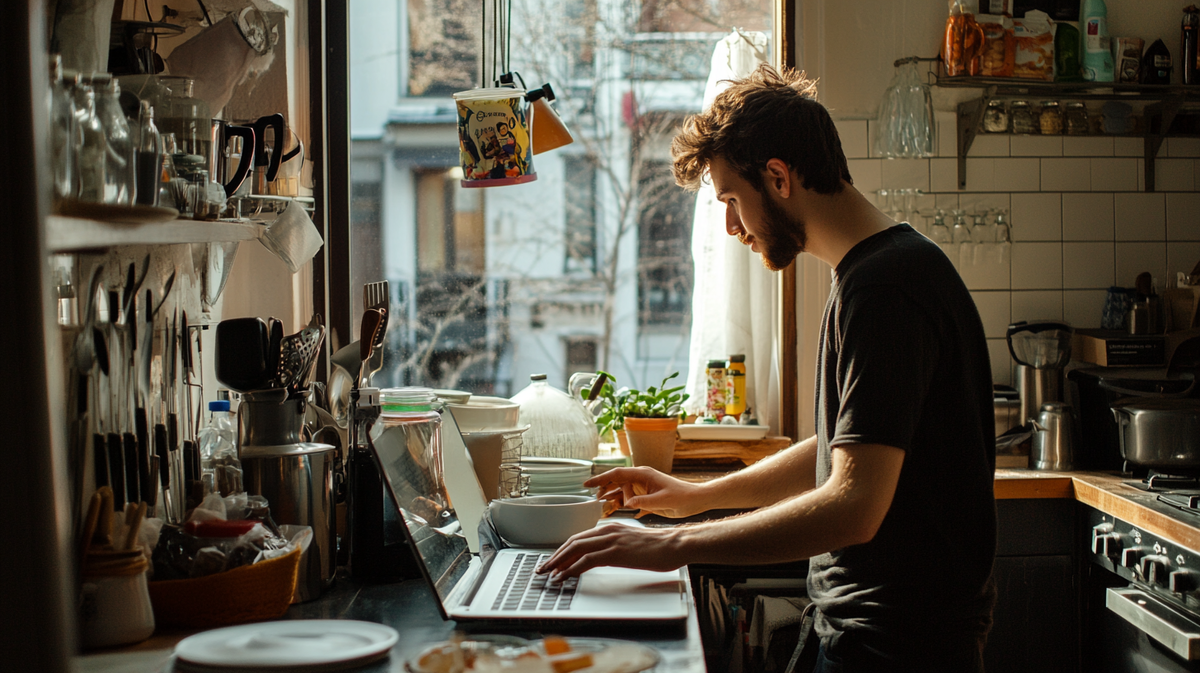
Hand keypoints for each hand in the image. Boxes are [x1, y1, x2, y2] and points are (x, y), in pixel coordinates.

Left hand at [538, 523, 685, 578]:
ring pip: (576, 549)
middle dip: (555, 556)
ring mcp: (611, 540)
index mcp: (611, 528)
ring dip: (559, 562)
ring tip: (549, 574)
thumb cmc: (660, 547)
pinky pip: (587, 560)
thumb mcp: (633, 543)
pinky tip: (565, 577)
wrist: (675, 544)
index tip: (554, 560)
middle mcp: (608, 531)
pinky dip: (572, 569)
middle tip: (544, 568)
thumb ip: (617, 545)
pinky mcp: (616, 552)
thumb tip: (606, 556)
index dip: (564, 549)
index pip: (580, 538)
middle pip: (573, 542)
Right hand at [585, 467, 704, 518]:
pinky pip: (629, 499)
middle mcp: (640, 479)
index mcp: (643, 474)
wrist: (696, 500)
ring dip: (612, 498)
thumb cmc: (682, 497)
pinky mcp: (646, 496)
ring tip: (603, 507)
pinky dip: (622, 504)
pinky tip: (617, 510)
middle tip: (595, 500)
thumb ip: (643, 502)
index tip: (587, 484)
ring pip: (621, 491)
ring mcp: (642, 487)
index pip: (617, 474)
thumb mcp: (662, 501)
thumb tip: (627, 503)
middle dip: (604, 489)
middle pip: (616, 482)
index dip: (600, 479)